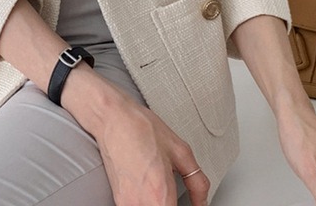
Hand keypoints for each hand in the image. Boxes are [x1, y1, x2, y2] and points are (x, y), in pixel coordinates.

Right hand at [90, 83, 209, 205]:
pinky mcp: (118, 200)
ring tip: (163, 190)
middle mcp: (140, 205)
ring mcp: (126, 205)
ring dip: (160, 203)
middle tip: (175, 194)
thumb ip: (197, 182)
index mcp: (159, 196)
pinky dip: (148, 202)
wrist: (113, 118)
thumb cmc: (141, 128)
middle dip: (171, 204)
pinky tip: (150, 189)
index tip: (190, 204)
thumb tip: (202, 202)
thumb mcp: (180, 151)